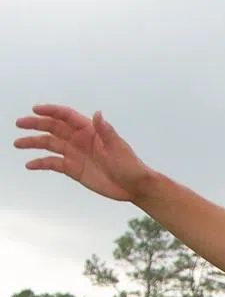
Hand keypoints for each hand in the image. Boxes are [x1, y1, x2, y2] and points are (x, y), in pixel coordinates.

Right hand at [14, 104, 149, 201]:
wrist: (134, 187)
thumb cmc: (130, 165)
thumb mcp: (118, 148)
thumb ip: (106, 131)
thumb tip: (97, 114)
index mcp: (90, 130)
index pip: (66, 116)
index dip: (51, 111)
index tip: (35, 109)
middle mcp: (79, 139)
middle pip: (53, 127)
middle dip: (35, 124)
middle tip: (19, 123)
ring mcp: (75, 154)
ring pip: (49, 144)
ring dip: (33, 143)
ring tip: (17, 143)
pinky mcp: (73, 169)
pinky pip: (53, 163)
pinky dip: (40, 163)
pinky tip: (29, 165)